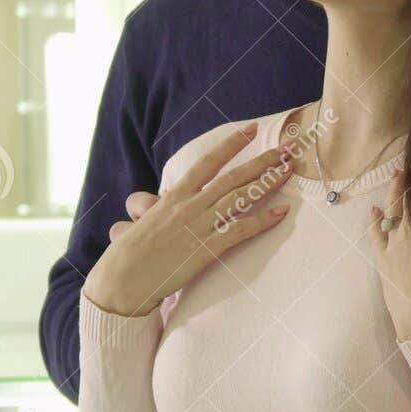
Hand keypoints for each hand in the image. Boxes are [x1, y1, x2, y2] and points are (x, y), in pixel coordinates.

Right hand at [82, 124, 294, 316]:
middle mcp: (188, 206)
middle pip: (232, 176)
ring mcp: (198, 227)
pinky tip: (281, 212)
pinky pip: (240, 230)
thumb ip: (156, 208)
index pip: (207, 163)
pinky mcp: (206, 250)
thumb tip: (159, 203)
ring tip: (288, 169)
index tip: (251, 130)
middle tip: (287, 147)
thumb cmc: (127, 255)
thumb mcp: (141, 221)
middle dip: (262, 159)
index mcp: (173, 197)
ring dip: (267, 181)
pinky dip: (263, 220)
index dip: (231, 145)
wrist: (121, 281)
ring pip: (239, 196)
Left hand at [368, 157, 410, 339]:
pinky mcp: (382, 261)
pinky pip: (375, 234)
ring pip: (391, 212)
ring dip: (395, 195)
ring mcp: (392, 244)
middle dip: (409, 179)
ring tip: (398, 176)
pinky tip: (374, 211)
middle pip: (407, 196)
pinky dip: (375, 220)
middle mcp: (407, 226)